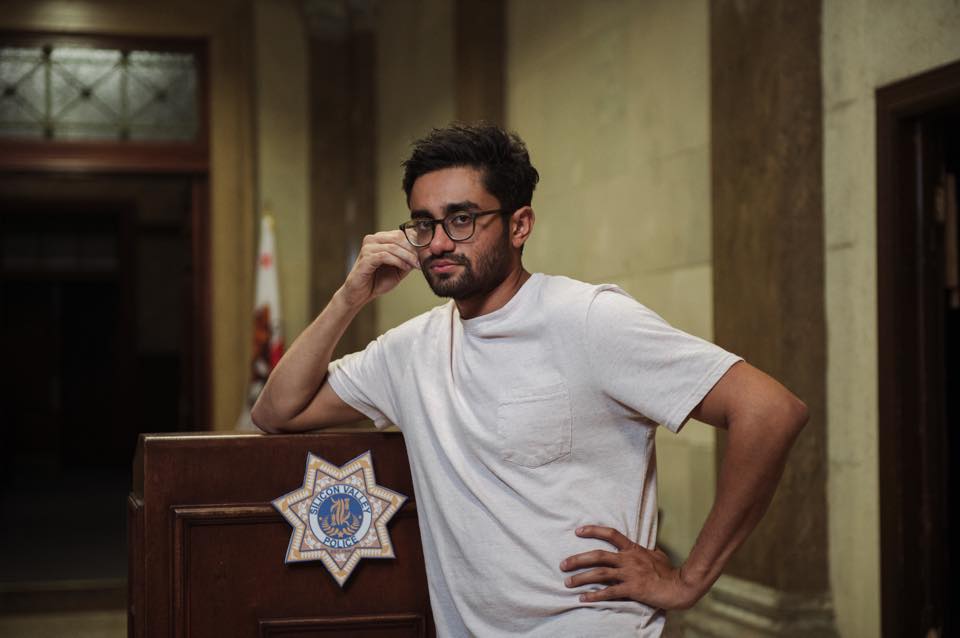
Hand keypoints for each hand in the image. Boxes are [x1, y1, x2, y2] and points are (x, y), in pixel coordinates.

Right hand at [339, 230, 419, 307]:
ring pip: (393, 246)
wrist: (361, 294)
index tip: (426, 252)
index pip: (401, 233)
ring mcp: (368, 248)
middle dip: (412, 249)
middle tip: (421, 260)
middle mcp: (372, 239)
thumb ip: (408, 259)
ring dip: (407, 256)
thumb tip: (423, 253)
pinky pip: (385, 256)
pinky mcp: (365, 258)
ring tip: (415, 265)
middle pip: (398, 237)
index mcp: (380, 239)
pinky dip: (398, 261)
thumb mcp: (398, 268)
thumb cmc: (377, 280)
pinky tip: (404, 268)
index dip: (415, 242)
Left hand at [560, 525, 702, 610]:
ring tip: (568, 582)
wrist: (680, 586)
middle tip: (563, 564)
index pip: (611, 534)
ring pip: (600, 573)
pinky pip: (609, 592)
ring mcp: (630, 574)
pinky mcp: (632, 589)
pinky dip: (595, 595)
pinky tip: (583, 598)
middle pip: (598, 556)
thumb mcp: (658, 555)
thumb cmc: (670, 572)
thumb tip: (648, 549)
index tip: (578, 531)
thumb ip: (648, 551)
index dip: (593, 531)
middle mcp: (629, 559)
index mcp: (633, 549)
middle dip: (578, 559)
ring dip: (581, 578)